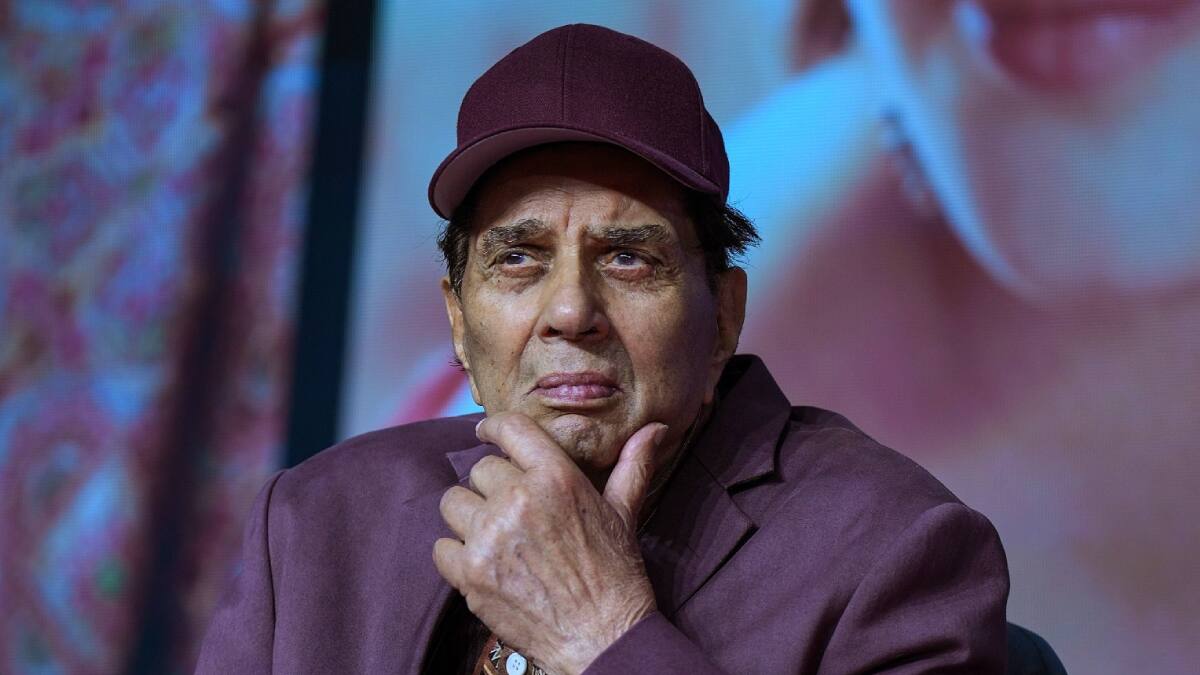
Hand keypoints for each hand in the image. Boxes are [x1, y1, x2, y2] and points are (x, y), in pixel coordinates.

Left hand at [433, 412, 666, 674]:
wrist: (604, 636)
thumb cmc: (616, 573)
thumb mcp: (624, 513)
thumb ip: (633, 465)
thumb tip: (656, 428)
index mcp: (556, 477)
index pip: (510, 429)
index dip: (493, 427)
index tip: (485, 432)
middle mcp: (519, 499)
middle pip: (480, 470)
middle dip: (492, 487)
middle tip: (510, 511)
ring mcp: (491, 536)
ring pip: (453, 503)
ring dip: (469, 518)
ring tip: (493, 536)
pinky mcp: (471, 573)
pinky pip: (441, 546)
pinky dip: (456, 554)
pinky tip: (482, 563)